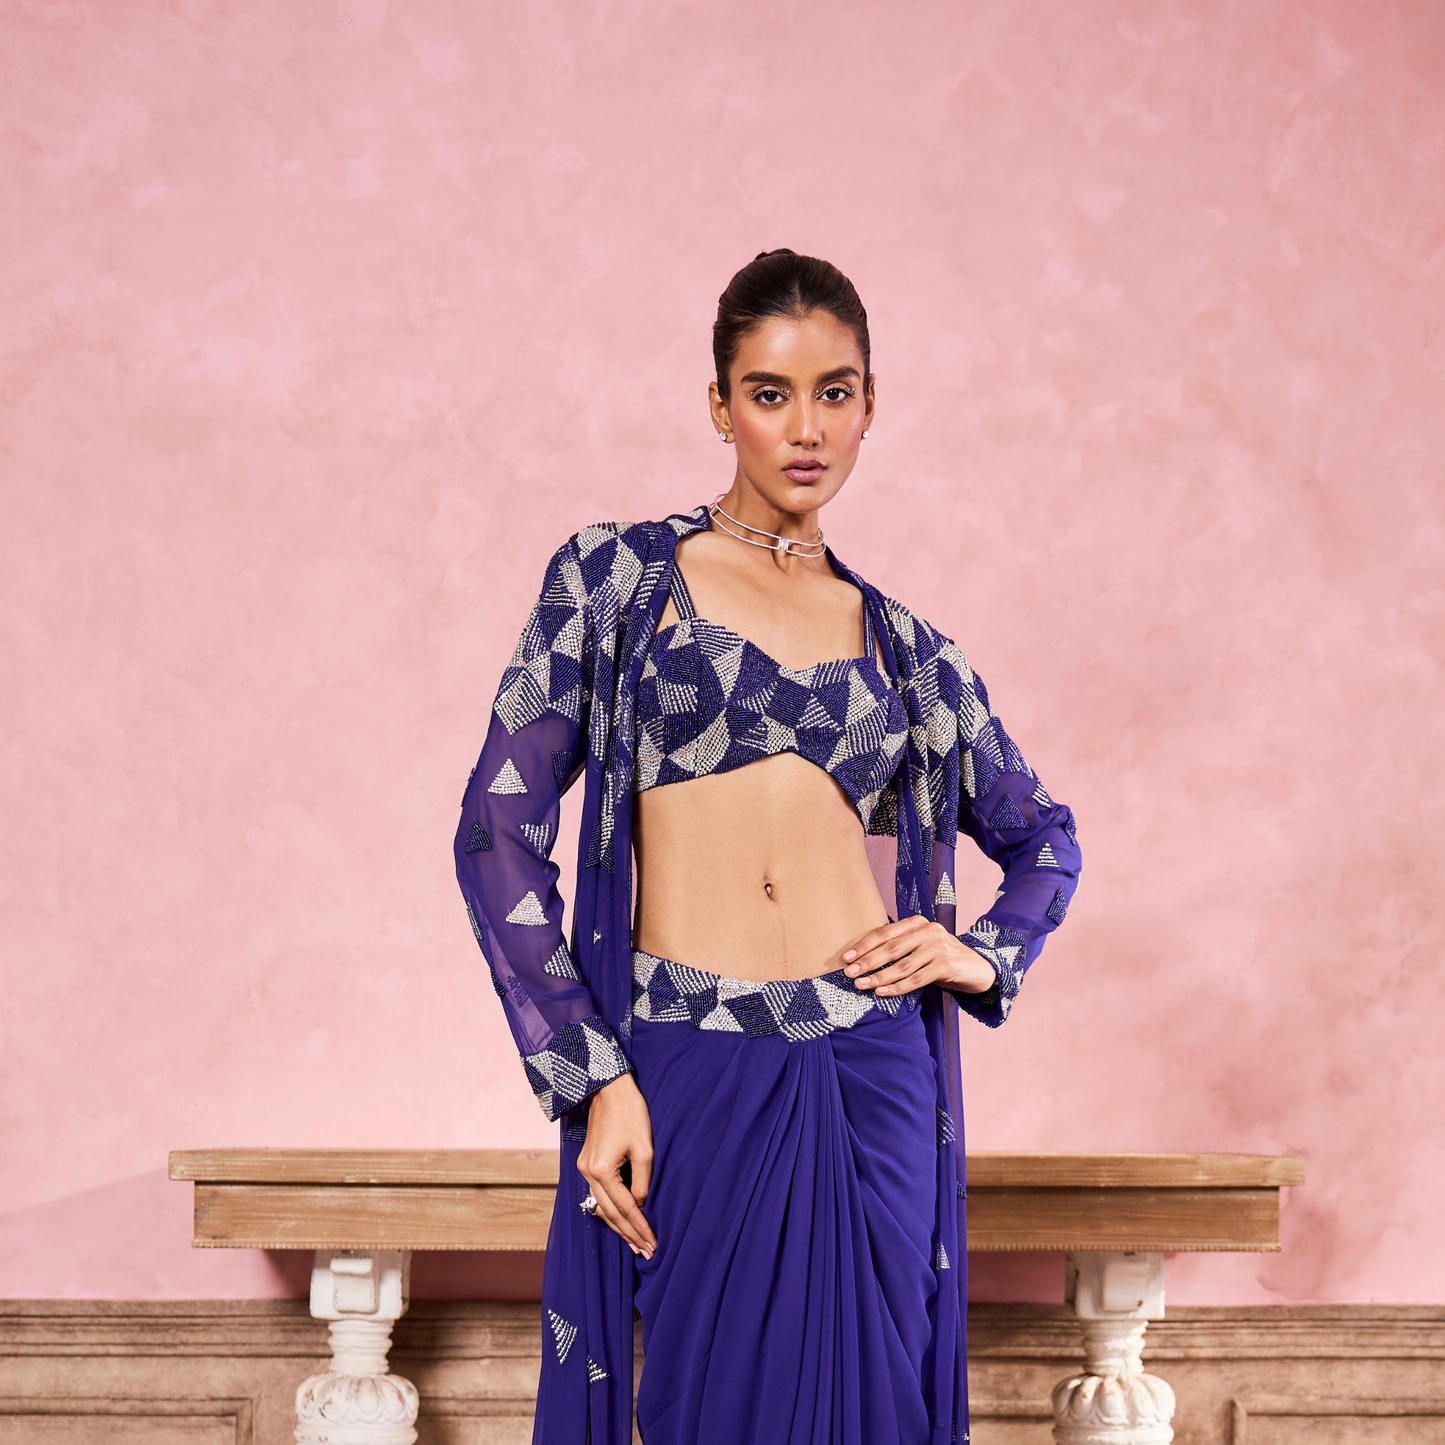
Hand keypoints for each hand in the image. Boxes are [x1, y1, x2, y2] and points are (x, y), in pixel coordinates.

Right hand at [576, 1072, 656, 1259]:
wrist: (608, 1088)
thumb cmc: (631, 1114)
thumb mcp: (645, 1149)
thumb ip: (642, 1182)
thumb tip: (641, 1206)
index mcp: (601, 1170)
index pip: (626, 1208)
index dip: (641, 1228)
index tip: (654, 1244)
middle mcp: (587, 1172)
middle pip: (610, 1213)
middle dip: (629, 1234)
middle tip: (646, 1252)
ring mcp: (584, 1168)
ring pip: (602, 1207)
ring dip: (619, 1226)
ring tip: (636, 1243)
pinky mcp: (586, 1163)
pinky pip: (599, 1194)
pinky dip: (612, 1209)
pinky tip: (622, 1220)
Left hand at [842, 915, 996, 996]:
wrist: (977, 968)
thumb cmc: (941, 958)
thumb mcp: (921, 947)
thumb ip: (899, 948)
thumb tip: (863, 961)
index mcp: (917, 922)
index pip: (885, 932)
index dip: (864, 945)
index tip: (846, 957)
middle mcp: (928, 931)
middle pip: (890, 948)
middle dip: (867, 962)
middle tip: (849, 973)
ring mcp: (938, 947)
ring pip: (901, 966)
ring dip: (878, 977)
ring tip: (862, 985)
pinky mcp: (946, 964)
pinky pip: (916, 979)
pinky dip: (897, 987)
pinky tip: (882, 992)